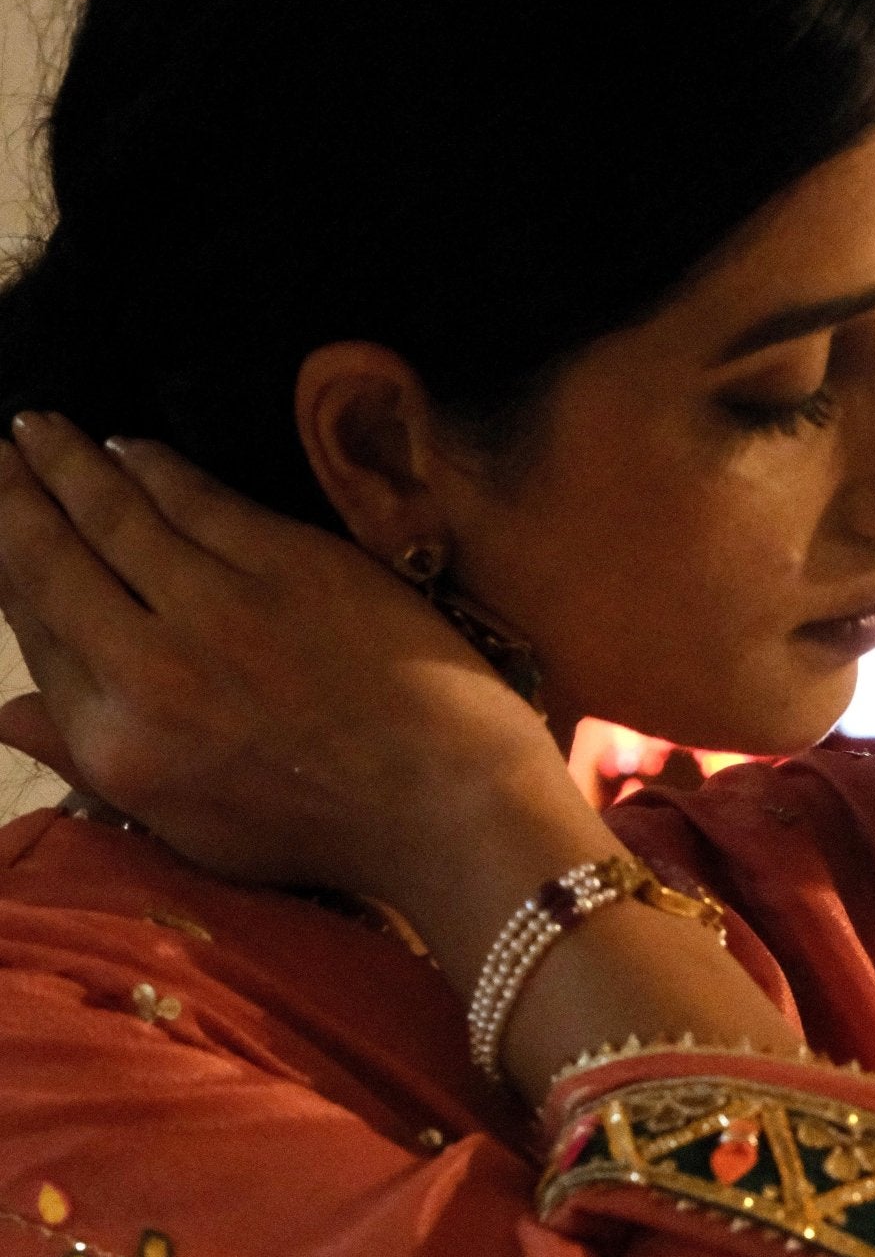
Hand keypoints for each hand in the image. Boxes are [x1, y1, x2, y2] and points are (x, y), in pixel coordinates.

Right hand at [0, 415, 566, 901]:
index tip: (2, 524)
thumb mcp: (190, 826)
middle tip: (0, 448)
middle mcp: (148, 670)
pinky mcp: (284, 563)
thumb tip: (7, 714)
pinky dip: (153, 465)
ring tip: (40, 427)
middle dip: (14, 495)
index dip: (9, 568)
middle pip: (52, 560)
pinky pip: (195, 496)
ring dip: (70, 461)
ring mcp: (215, 608)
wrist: (447, 803)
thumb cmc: (327, 829)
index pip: (38, 633)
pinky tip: (131, 447)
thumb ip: (90, 760)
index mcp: (118, 743)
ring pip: (115, 512)